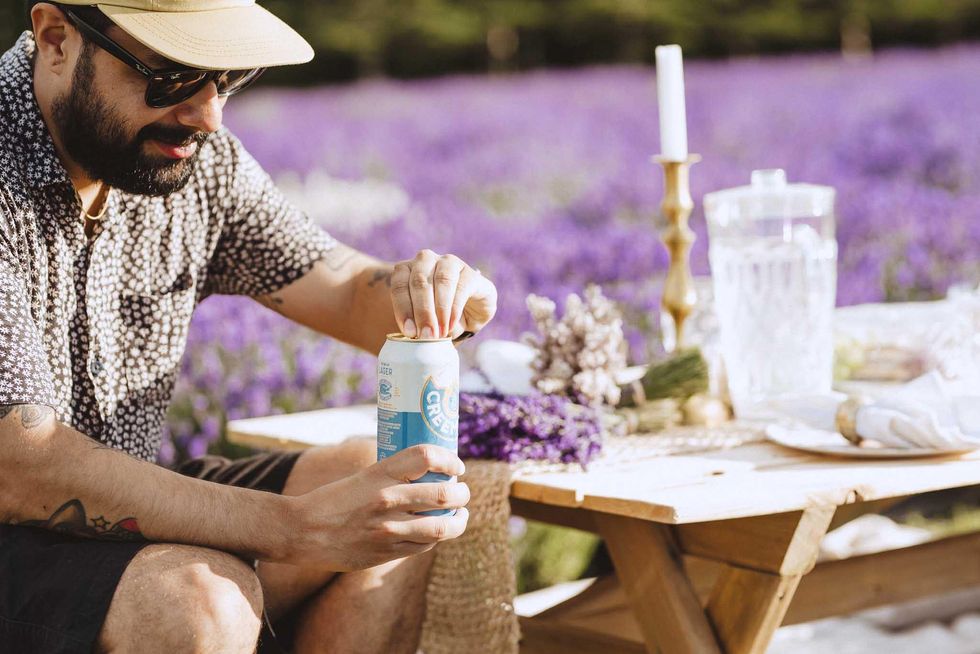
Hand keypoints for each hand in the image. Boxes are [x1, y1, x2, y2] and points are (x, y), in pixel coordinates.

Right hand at [283, 445, 469, 569]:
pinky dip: (437, 537)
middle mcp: (387, 498)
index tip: (456, 466)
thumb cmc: (334, 500)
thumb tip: (430, 474)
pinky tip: (437, 531)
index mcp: (381, 472)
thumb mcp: (364, 477)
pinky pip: (424, 545)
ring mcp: (388, 528)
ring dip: (458, 520)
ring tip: (460, 515)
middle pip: (444, 493)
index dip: (449, 460)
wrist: (302, 531)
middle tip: (462, 491)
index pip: (427, 456)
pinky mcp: (386, 551)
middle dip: (461, 493)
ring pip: (441, 526)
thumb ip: (394, 477)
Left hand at [390, 250, 496, 338]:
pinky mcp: (470, 273)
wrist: (469, 314)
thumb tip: (413, 334)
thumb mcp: (422, 321)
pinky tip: (451, 324)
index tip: (409, 331)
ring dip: (440, 309)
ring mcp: (449, 263)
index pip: (399, 284)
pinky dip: (455, 308)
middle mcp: (426, 260)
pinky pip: (461, 287)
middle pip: (420, 281)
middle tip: (425, 335)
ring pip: (441, 280)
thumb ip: (415, 324)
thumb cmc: (438, 317)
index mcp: (407, 269)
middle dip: (422, 311)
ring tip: (440, 332)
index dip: (403, 308)